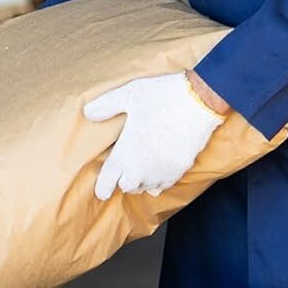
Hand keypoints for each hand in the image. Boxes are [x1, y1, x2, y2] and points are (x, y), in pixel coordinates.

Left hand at [83, 72, 225, 199]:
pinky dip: (158, 181)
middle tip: (124, 168)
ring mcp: (162, 171)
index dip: (102, 188)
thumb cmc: (162, 96)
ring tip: (141, 168)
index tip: (101, 192)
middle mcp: (142, 168)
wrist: (198, 101)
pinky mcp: (180, 169)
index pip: (108, 181)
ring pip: (146, 188)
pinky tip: (158, 170)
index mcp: (125, 153)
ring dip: (141, 181)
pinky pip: (164, 185)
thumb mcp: (128, 95)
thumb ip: (106, 106)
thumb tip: (88, 112)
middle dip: (123, 180)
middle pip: (127, 187)